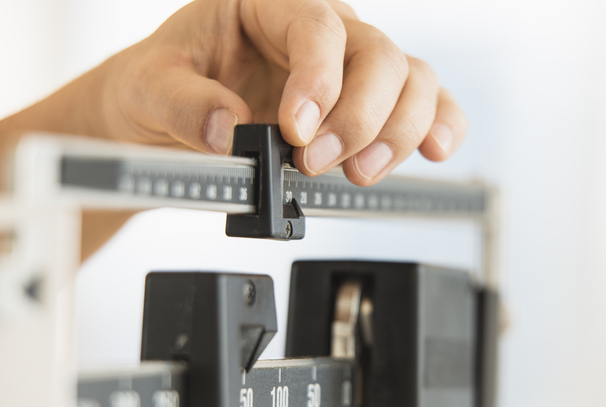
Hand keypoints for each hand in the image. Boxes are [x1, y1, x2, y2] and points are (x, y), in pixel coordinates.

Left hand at [103, 0, 466, 184]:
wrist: (165, 116)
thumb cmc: (162, 86)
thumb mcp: (148, 88)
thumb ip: (184, 104)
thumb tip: (226, 129)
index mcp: (267, 5)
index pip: (316, 26)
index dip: (318, 79)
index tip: (295, 132)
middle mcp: (319, 31)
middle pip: (378, 54)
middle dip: (358, 117)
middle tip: (316, 164)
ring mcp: (349, 67)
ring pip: (410, 80)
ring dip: (398, 131)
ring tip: (360, 173)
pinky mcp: (365, 104)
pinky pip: (423, 103)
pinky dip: (437, 126)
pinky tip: (434, 150)